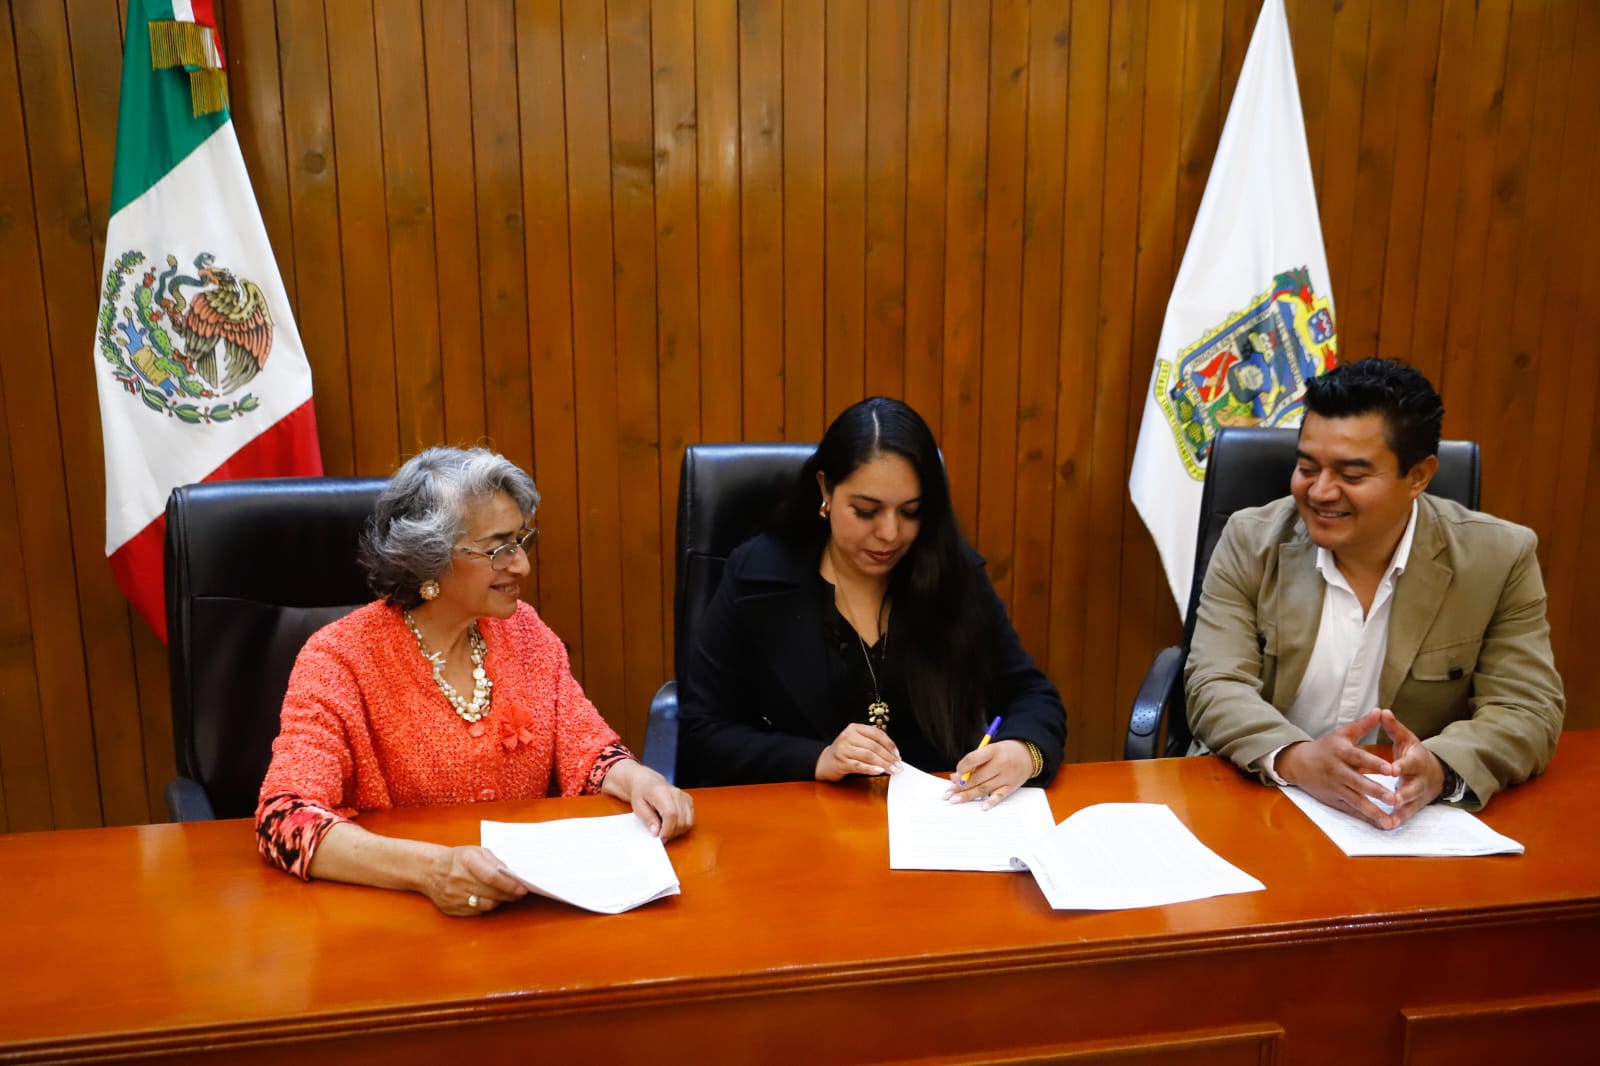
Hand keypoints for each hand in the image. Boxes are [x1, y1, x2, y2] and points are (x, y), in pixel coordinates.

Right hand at [420, 844, 527, 917]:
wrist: (430, 870)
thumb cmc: (457, 859)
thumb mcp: (475, 851)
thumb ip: (494, 861)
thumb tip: (511, 875)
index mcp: (466, 861)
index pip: (492, 877)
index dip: (509, 885)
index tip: (522, 888)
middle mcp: (459, 880)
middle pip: (491, 893)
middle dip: (509, 894)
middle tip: (519, 893)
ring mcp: (454, 896)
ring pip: (486, 905)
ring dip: (499, 901)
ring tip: (506, 896)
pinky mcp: (452, 909)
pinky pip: (476, 912)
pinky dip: (486, 906)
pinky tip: (489, 899)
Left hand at [603, 760, 695, 839]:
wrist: (647, 782)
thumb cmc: (642, 794)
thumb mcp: (638, 806)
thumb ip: (648, 819)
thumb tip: (656, 832)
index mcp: (661, 792)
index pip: (671, 814)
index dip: (667, 829)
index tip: (660, 838)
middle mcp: (676, 793)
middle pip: (681, 820)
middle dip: (671, 833)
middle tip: (660, 836)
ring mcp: (684, 797)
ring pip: (688, 822)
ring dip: (677, 831)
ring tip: (666, 830)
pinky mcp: (688, 801)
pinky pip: (690, 820)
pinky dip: (682, 827)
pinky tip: (672, 825)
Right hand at [815, 723, 901, 780]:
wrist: (825, 762)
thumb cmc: (845, 753)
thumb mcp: (857, 742)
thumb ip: (872, 744)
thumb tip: (894, 755)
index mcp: (855, 728)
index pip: (877, 734)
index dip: (890, 745)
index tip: (898, 755)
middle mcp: (848, 736)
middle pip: (874, 746)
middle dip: (889, 757)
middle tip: (898, 766)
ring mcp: (843, 748)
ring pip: (868, 756)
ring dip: (883, 764)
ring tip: (892, 770)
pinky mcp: (840, 762)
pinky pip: (859, 765)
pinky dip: (870, 769)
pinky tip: (879, 771)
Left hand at [944, 739, 1031, 809]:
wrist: (1028, 754)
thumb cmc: (1005, 751)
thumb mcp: (990, 749)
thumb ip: (975, 761)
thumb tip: (957, 776)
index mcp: (993, 750)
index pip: (972, 759)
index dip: (961, 768)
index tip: (955, 774)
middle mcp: (1000, 763)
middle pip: (977, 777)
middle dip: (960, 786)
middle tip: (949, 792)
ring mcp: (1006, 776)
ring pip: (984, 788)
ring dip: (968, 795)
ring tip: (955, 799)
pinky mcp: (1011, 786)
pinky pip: (1000, 795)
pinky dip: (991, 802)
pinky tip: (982, 807)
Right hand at [1275, 709, 1400, 828]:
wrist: (1297, 763)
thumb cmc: (1324, 747)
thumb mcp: (1342, 734)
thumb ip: (1363, 725)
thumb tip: (1380, 711)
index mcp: (1341, 753)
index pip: (1360, 758)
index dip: (1375, 764)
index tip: (1392, 770)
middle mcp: (1338, 771)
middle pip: (1359, 783)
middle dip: (1376, 792)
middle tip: (1394, 799)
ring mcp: (1335, 788)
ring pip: (1356, 801)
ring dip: (1373, 811)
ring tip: (1390, 821)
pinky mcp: (1334, 800)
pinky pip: (1351, 810)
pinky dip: (1365, 817)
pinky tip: (1380, 823)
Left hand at [1382, 708, 1444, 824]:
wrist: (1436, 773)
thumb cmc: (1415, 754)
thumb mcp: (1407, 739)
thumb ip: (1394, 728)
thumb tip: (1383, 711)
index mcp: (1416, 761)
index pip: (1408, 763)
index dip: (1400, 766)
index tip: (1390, 769)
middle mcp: (1419, 779)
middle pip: (1412, 787)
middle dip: (1403, 793)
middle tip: (1392, 798)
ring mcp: (1419, 794)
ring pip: (1411, 804)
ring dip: (1401, 812)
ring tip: (1389, 819)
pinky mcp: (1416, 805)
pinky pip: (1408, 814)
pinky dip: (1399, 820)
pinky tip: (1388, 825)